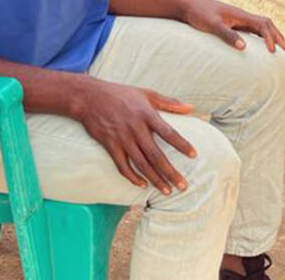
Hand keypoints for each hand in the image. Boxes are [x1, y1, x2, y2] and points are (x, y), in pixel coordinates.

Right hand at [72, 79, 197, 194]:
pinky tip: (142, 185)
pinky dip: (132, 177)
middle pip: (156, 155)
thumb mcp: (147, 93)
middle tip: (183, 186)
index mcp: (147, 114)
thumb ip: (170, 102)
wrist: (90, 97)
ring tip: (167, 191)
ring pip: (141, 164)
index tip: (194, 155)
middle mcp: (135, 128)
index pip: (169, 132)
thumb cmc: (121, 94)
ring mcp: (122, 139)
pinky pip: (122, 166)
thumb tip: (191, 108)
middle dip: (170, 172)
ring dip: (155, 179)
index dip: (182, 144)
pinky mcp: (110, 145)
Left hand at [180, 0, 284, 51]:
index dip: (270, 37)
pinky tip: (256, 44)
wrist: (187, 5)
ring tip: (275, 47)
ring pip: (259, 24)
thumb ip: (227, 35)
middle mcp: (241, 15)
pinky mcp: (230, 22)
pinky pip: (250, 28)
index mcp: (240, 15)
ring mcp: (236, 18)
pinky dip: (259, 35)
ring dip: (269, 34)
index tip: (272, 51)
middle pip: (265, 23)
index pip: (263, 24)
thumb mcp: (213, 26)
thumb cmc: (199, 14)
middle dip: (276, 35)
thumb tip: (244, 47)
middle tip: (284, 49)